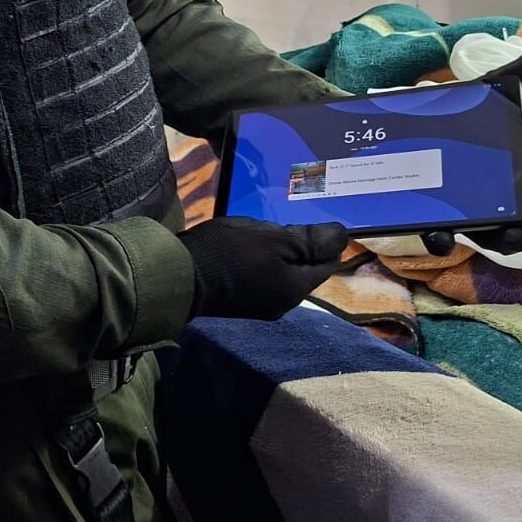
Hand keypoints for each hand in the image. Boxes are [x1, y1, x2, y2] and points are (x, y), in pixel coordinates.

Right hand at [179, 217, 349, 320]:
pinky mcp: (241, 300)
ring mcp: (261, 305)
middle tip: (291, 218)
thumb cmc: (229, 253)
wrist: (177, 277)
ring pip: (285, 272)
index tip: (317, 217)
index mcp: (296, 289)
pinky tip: (252, 245)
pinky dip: (265, 260)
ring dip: (283, 252)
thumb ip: (311, 240)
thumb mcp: (274, 239)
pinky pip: (265, 276)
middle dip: (304, 246)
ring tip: (270, 228)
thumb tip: (343, 236)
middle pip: (306, 269)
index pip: (328, 262)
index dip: (328, 239)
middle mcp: (283, 303)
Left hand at [419, 52, 521, 256]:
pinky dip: (443, 239)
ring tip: (517, 233)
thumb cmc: (454, 121)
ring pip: (492, 238)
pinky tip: (442, 235)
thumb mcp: (480, 99)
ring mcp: (462, 215)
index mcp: (509, 176)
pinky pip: (439, 238)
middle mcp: (491, 201)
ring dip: (508, 238)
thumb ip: (507, 80)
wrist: (405, 130)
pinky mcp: (429, 222)